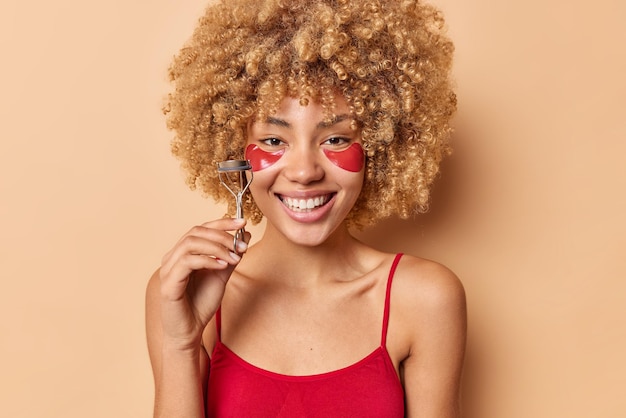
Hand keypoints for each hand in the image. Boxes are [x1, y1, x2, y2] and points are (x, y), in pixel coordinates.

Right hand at [158, 217, 248, 350]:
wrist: (190, 331)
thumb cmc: (201, 304)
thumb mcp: (222, 275)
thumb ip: (231, 256)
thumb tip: (245, 235)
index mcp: (183, 252)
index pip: (201, 228)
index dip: (222, 222)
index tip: (242, 222)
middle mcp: (172, 257)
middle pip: (196, 231)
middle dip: (222, 235)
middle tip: (241, 246)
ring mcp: (168, 269)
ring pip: (191, 243)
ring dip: (217, 247)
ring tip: (234, 258)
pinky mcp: (168, 283)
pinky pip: (187, 262)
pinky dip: (208, 260)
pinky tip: (223, 266)